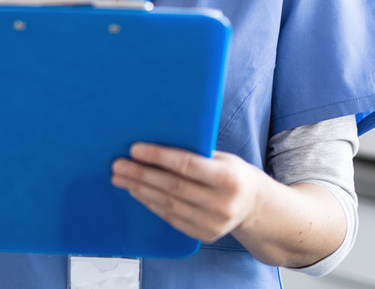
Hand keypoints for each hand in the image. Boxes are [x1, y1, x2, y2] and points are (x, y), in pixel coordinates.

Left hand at [111, 143, 266, 243]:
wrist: (255, 208)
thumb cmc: (235, 175)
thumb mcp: (224, 159)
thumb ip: (197, 153)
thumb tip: (159, 140)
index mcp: (228, 178)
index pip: (186, 165)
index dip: (158, 157)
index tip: (135, 149)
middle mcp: (221, 203)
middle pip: (172, 186)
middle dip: (141, 174)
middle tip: (118, 165)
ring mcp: (213, 223)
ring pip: (167, 203)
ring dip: (140, 189)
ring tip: (121, 178)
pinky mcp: (204, 235)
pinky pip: (170, 218)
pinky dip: (150, 203)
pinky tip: (137, 192)